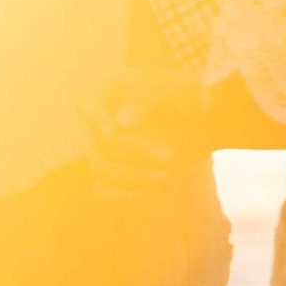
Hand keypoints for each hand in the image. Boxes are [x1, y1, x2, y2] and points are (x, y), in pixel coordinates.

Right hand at [83, 67, 206, 199]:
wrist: (199, 118)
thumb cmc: (182, 95)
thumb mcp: (167, 90)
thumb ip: (143, 101)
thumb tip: (122, 123)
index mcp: (106, 94)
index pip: (87, 104)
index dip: (96, 118)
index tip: (113, 132)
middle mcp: (99, 123)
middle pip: (101, 142)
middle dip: (135, 152)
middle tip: (170, 156)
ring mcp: (103, 151)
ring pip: (102, 169)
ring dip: (133, 176)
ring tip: (166, 176)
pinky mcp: (112, 174)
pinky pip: (103, 192)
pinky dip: (123, 195)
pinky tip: (150, 191)